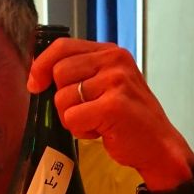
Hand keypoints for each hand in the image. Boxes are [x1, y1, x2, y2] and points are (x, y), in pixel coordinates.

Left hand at [28, 37, 193, 187]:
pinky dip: (81, 131)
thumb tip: (37, 74)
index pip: (62, 47)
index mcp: (111, 52)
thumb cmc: (128, 118)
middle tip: (87, 111)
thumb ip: (80, 72)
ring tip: (97, 121)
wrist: (159, 146)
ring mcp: (116, 82)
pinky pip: (72, 118)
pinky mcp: (113, 106)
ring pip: (63, 98)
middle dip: (64, 99)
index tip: (35, 84)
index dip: (42, 65)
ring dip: (73, 118)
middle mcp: (115, 61)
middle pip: (59, 73)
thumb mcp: (106, 84)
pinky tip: (101, 131)